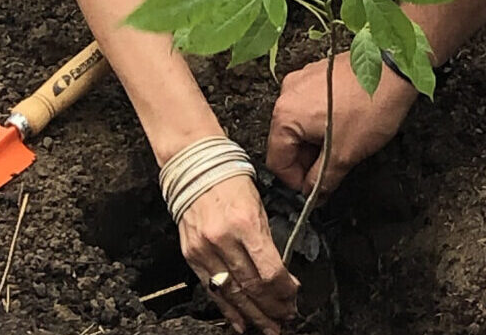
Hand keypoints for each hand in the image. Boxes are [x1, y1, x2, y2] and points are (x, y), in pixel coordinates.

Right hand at [176, 174, 300, 333]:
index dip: (284, 290)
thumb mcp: (258, 205)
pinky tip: (239, 321)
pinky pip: (211, 288)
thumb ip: (266, 240)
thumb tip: (279, 272)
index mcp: (245, 224)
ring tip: (267, 327)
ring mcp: (204, 249)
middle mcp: (223, 239)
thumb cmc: (229, 181)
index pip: (269, 269)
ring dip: (252, 314)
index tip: (294, 296)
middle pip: (252, 286)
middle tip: (285, 319)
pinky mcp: (191, 255)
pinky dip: (227, 308)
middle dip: (272, 307)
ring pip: (232, 293)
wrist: (194, 168)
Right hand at [266, 53, 418, 197]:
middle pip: (286, 141)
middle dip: (306, 161)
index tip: (313, 190)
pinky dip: (322, 121)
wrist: (395, 69)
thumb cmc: (370, 106)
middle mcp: (287, 93)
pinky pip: (311, 105)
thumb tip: (313, 193)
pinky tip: (344, 126)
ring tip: (341, 147)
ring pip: (300, 123)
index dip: (295, 181)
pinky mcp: (319, 73)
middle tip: (329, 172)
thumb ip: (322, 179)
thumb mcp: (344, 154)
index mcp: (285, 114)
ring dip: (315, 141)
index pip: (277, 161)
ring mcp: (303, 80)